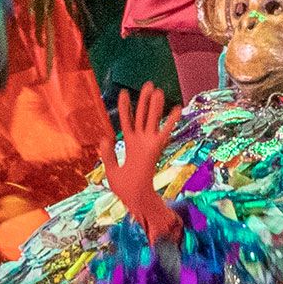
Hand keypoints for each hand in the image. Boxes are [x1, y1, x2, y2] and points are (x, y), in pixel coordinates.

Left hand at [101, 83, 182, 245]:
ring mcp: (148, 144)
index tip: (124, 93)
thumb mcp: (111, 170)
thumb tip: (105, 137)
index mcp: (129, 145)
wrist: (135, 199)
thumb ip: (107, 154)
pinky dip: (171, 120)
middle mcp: (140, 141)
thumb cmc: (124, 189)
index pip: (127, 121)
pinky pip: (164, 132)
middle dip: (144, 101)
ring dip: (155, 106)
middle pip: (142, 116)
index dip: (126, 107)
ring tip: (159, 90)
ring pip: (152, 120)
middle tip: (148, 84)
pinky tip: (177, 108)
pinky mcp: (155, 148)